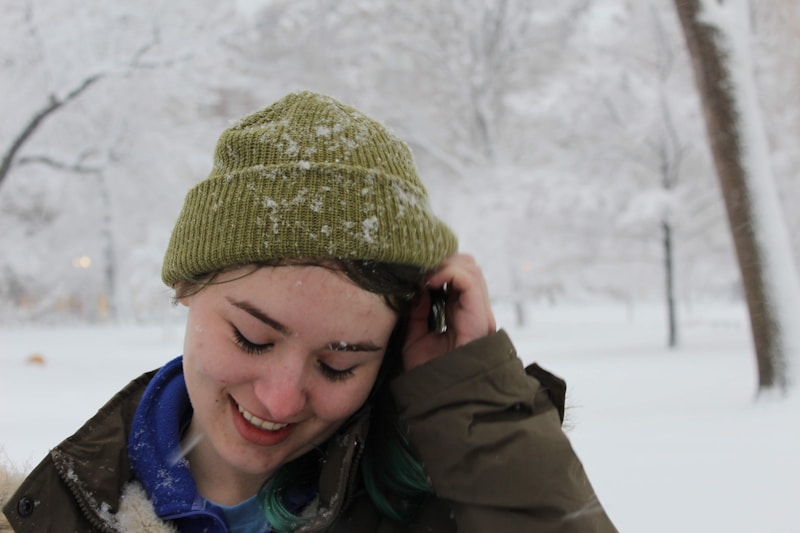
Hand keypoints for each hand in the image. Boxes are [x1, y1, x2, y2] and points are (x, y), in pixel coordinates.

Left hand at [402, 254, 495, 369]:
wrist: (439, 398)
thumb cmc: (428, 374)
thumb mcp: (416, 337)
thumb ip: (419, 311)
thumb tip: (417, 287)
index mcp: (463, 314)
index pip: (458, 274)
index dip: (437, 266)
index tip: (414, 272)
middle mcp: (475, 311)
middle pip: (467, 265)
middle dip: (442, 261)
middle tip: (418, 270)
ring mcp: (479, 314)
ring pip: (470, 268)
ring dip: (444, 265)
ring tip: (423, 276)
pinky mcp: (479, 318)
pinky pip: (469, 281)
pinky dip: (447, 273)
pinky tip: (429, 282)